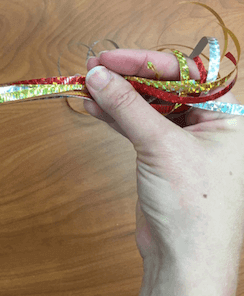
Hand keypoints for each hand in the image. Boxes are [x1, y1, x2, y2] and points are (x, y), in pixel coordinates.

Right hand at [84, 50, 243, 295]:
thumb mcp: (161, 147)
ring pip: (147, 104)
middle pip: (164, 86)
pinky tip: (94, 106)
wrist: (182, 257)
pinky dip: (114, 115)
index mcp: (226, 115)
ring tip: (87, 84)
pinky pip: (136, 124)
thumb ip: (128, 107)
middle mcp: (208, 123)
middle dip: (128, 77)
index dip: (148, 61)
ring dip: (116, 95)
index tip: (112, 58)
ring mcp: (182, 138)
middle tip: (95, 67)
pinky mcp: (160, 154)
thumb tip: (99, 75)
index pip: (187, 72)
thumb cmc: (194, 206)